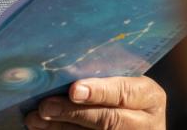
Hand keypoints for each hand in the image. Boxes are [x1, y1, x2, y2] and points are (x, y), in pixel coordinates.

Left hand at [24, 76, 165, 129]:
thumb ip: (104, 75)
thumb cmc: (125, 90)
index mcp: (150, 96)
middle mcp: (146, 122)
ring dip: (61, 127)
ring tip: (36, 119)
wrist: (137, 119)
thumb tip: (63, 63)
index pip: (125, 93)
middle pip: (109, 120)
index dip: (99, 92)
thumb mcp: (126, 80)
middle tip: (45, 107)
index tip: (73, 90)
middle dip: (73, 113)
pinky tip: (43, 128)